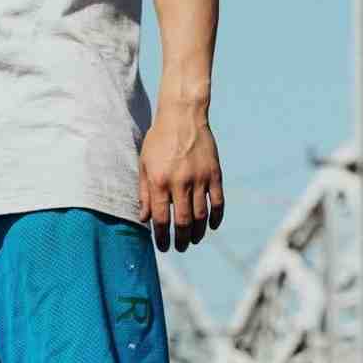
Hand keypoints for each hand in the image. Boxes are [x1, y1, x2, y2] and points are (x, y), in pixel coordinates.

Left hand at [138, 106, 224, 252]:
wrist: (182, 115)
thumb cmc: (158, 140)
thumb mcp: (144, 164)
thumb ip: (144, 193)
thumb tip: (144, 219)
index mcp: (159, 181)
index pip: (162, 219)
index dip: (162, 237)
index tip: (163, 246)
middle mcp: (180, 182)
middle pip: (183, 222)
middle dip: (181, 240)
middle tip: (180, 247)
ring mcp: (199, 178)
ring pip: (201, 215)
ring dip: (198, 233)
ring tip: (193, 240)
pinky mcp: (214, 173)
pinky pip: (218, 202)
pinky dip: (216, 217)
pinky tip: (211, 226)